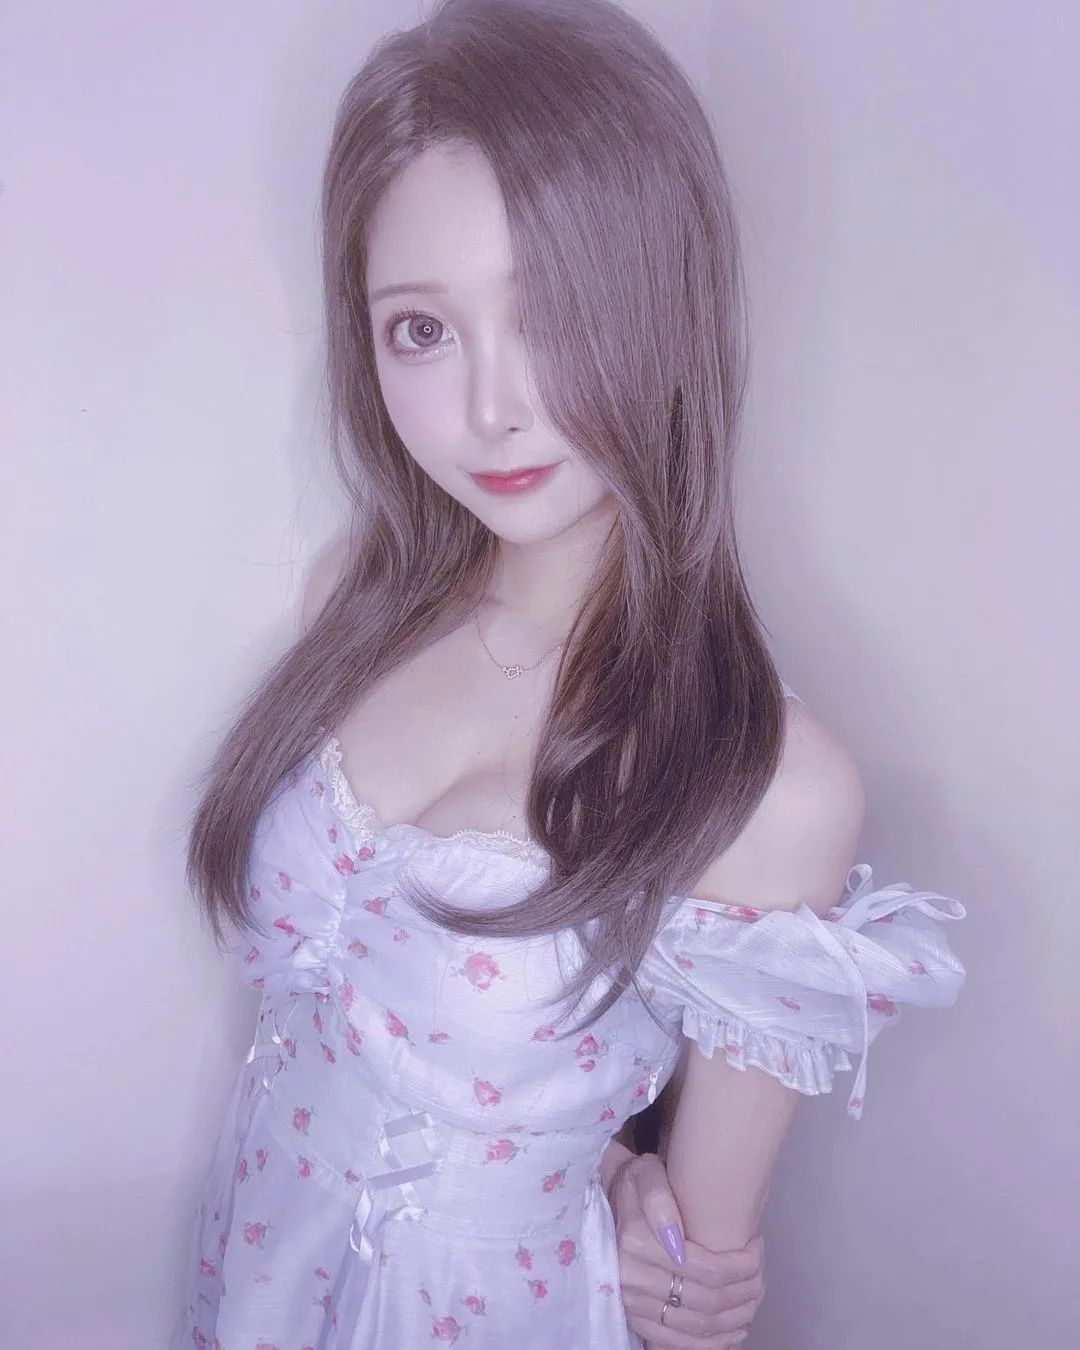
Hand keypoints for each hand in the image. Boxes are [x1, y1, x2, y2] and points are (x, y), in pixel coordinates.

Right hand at [606, 1148, 764, 1347]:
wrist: (607, 1202)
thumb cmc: (635, 1185)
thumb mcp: (645, 1172)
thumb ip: (658, 1197)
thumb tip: (677, 1241)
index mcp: (636, 1242)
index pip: (706, 1269)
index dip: (742, 1266)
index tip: (756, 1248)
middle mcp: (632, 1279)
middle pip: (707, 1301)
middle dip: (745, 1291)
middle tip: (760, 1273)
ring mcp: (633, 1305)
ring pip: (699, 1326)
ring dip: (736, 1318)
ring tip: (754, 1297)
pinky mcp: (636, 1322)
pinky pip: (679, 1343)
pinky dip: (713, 1343)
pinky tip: (735, 1329)